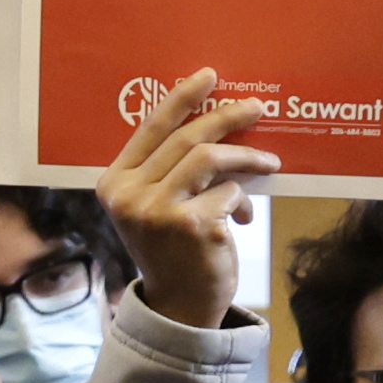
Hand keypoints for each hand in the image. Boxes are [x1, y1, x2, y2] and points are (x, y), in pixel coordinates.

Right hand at [101, 70, 272, 327]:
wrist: (178, 306)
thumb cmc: (172, 250)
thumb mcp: (155, 206)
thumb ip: (169, 170)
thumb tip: (218, 124)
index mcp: (114, 183)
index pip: (149, 127)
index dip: (182, 98)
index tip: (209, 77)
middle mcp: (128, 194)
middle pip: (185, 137)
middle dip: (226, 117)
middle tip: (256, 108)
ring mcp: (157, 210)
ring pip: (209, 158)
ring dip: (246, 157)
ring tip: (269, 163)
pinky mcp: (190, 225)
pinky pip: (229, 191)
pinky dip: (242, 201)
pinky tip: (242, 218)